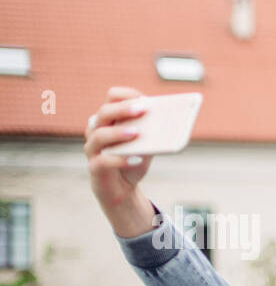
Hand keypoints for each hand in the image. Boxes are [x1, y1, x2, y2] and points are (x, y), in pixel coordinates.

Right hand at [84, 86, 157, 236]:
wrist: (123, 190)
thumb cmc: (133, 162)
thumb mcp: (147, 147)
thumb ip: (154, 135)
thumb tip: (172, 123)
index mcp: (110, 120)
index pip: (112, 98)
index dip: (127, 96)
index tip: (143, 98)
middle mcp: (97, 130)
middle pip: (104, 113)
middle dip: (123, 109)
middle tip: (142, 110)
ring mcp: (93, 149)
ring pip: (99, 135)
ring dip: (118, 132)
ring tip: (137, 133)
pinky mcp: (94, 168)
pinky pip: (102, 161)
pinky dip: (119, 160)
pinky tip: (135, 159)